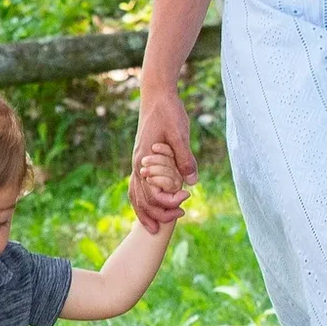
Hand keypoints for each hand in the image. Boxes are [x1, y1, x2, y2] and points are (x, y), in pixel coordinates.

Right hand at [130, 87, 195, 232]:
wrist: (156, 97)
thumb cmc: (168, 113)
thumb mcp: (180, 134)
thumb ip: (184, 158)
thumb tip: (191, 182)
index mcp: (145, 161)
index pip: (153, 193)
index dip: (169, 201)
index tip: (187, 199)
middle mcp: (137, 165)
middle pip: (141, 199)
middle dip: (157, 214)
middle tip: (177, 219)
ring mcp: (137, 163)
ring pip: (135, 195)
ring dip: (145, 213)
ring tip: (155, 228)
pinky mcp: (142, 160)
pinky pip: (136, 187)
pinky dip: (141, 201)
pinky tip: (150, 207)